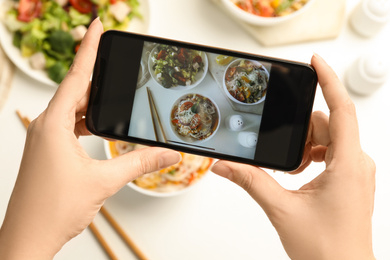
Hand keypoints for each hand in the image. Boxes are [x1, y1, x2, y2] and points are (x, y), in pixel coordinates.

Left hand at [0, 18, 180, 259]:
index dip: (88, 49)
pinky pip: (69, 124)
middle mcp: (46, 127)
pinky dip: (86, 119)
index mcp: (54, 126)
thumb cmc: (53, 210)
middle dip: (96, 74)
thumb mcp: (104, 182)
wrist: (28, 237)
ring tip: (114, 93)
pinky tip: (100, 125)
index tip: (97, 27)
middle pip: (75, 90)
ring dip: (92, 100)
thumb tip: (166, 153)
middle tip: (115, 60)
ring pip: (72, 108)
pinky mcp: (49, 151)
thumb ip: (138, 163)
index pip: (75, 77)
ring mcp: (46, 139)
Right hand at [212, 54, 375, 259]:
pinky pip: (332, 152)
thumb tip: (225, 165)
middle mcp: (357, 163)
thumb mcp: (281, 209)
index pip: (342, 110)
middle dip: (301, 130)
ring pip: (329, 139)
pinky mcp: (350, 180)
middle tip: (282, 151)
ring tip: (290, 171)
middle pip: (328, 124)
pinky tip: (297, 174)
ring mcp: (355, 172)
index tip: (316, 62)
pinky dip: (312, 155)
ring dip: (305, 146)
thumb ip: (250, 181)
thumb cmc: (327, 250)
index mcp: (347, 165)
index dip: (329, 81)